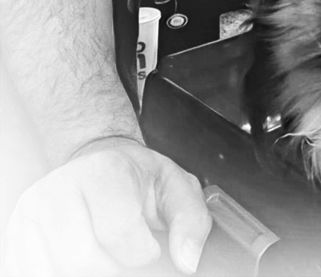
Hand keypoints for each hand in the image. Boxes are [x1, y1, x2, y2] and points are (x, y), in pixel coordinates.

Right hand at [1, 138, 211, 276]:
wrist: (96, 165)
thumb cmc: (137, 180)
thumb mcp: (176, 187)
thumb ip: (191, 222)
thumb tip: (187, 262)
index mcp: (102, 171)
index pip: (118, 232)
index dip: (142, 254)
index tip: (149, 249)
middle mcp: (58, 190)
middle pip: (83, 261)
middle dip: (114, 270)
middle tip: (124, 260)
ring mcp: (30, 217)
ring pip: (56, 272)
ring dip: (88, 273)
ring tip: (105, 258)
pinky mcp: (15, 241)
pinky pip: (34, 274)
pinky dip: (64, 274)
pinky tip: (81, 264)